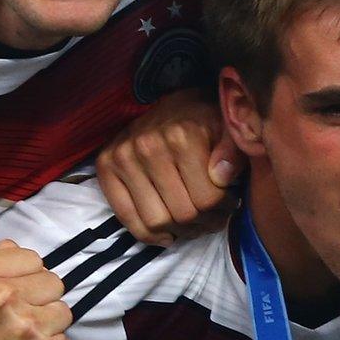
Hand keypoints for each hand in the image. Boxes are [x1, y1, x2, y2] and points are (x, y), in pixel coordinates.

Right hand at [0, 242, 68, 339]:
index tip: (11, 294)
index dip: (25, 278)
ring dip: (46, 325)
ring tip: (18, 339)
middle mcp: (1, 295)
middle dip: (38, 299)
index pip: (32, 259)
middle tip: (14, 320)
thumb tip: (25, 253)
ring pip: (62, 310)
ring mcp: (25, 325)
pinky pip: (63, 339)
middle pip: (53, 282)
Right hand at [96, 91, 239, 245]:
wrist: (172, 104)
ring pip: (156, 221)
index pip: (207, 199)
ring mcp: (123, 156)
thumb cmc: (206, 122)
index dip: (224, 210)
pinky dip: (147, 234)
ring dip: (179, 232)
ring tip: (193, 224)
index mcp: (183, 137)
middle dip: (204, 223)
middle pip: (182, 214)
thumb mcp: (230, 131)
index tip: (230, 205)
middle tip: (213, 219)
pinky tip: (167, 234)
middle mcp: (148, 146)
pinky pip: (125, 216)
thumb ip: (234, 152)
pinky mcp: (105, 166)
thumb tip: (222, 178)